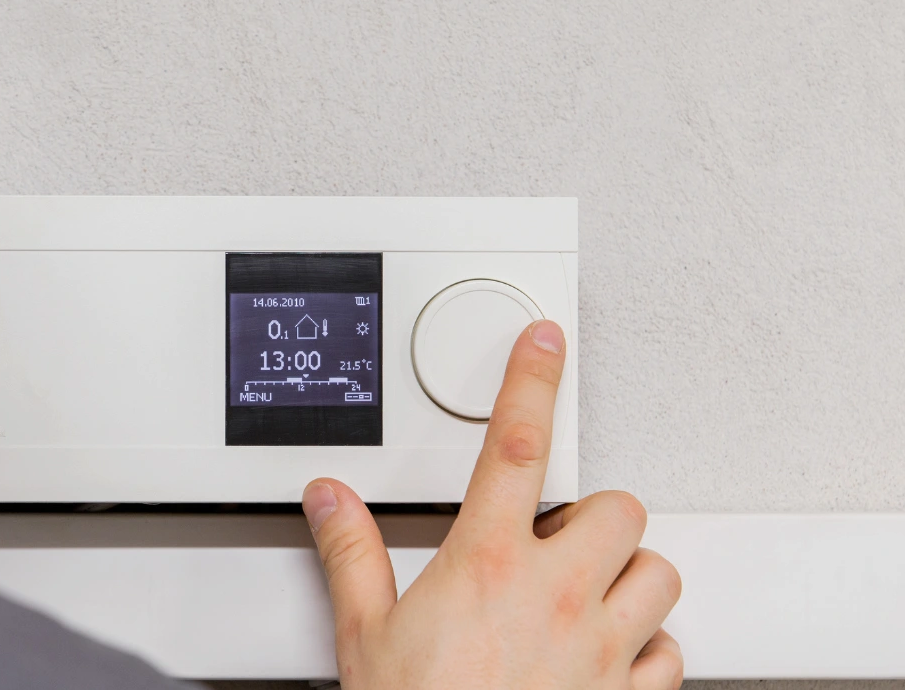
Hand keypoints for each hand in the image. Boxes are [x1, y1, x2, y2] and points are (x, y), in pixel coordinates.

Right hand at [302, 320, 682, 688]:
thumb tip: (330, 499)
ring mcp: (602, 650)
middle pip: (619, 509)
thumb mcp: (364, 634)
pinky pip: (672, 654)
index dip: (531, 382)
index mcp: (488, 563)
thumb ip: (350, 553)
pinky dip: (649, 649)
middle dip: (594, 517)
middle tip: (558, 539)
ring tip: (588, 594)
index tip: (544, 345)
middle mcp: (556, 596)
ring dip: (630, 578)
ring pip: (660, 575)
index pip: (514, 446)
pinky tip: (611, 657)